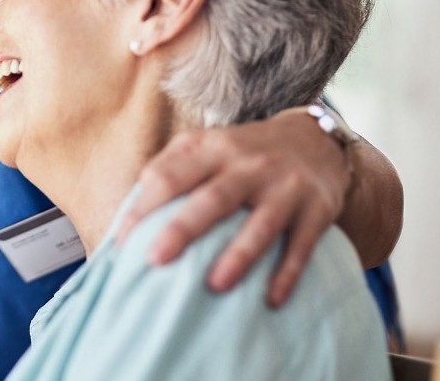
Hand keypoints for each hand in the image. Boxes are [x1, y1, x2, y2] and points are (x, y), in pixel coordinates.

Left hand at [115, 106, 347, 307]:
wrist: (316, 138)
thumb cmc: (246, 151)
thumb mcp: (208, 143)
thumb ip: (171, 166)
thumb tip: (131, 208)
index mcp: (214, 147)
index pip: (171, 175)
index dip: (144, 207)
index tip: (122, 241)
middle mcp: (250, 165)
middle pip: (213, 198)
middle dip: (183, 229)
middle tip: (155, 259)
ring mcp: (285, 187)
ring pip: (261, 224)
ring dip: (239, 256)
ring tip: (215, 285)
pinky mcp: (317, 209)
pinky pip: (302, 245)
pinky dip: (288, 273)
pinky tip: (272, 299)